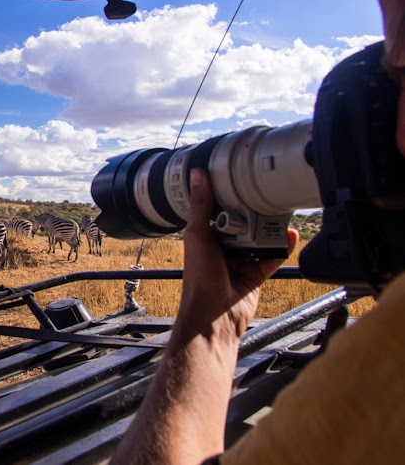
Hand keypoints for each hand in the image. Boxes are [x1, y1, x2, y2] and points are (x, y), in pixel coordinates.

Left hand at [178, 168, 298, 342]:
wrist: (214, 315)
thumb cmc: (199, 278)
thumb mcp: (198, 235)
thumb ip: (201, 205)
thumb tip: (197, 174)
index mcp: (205, 238)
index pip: (219, 212)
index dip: (229, 198)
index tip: (241, 178)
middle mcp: (222, 249)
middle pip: (242, 225)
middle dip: (253, 212)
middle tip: (268, 192)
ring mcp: (240, 261)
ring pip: (259, 239)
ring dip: (270, 228)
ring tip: (282, 209)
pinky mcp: (257, 274)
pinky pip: (273, 257)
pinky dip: (283, 247)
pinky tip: (291, 234)